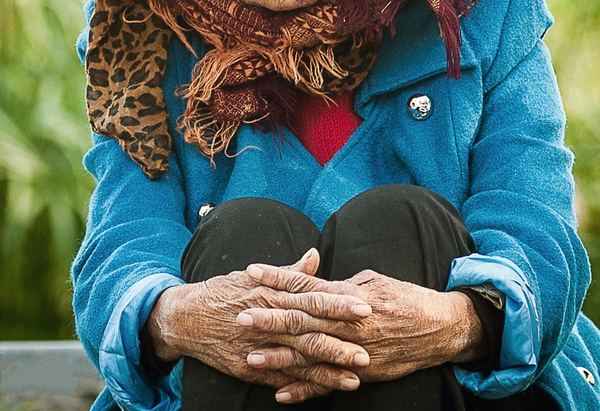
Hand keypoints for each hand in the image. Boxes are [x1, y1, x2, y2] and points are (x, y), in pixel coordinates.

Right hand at [145, 250, 370, 397]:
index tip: (364, 306)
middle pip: (309, 330)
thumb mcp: (255, 275)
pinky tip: (326, 390)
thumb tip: (315, 254)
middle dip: (340, 339)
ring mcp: (259, 346)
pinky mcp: (250, 368)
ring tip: (356, 374)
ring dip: (328, 367)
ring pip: (299, 358)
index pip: (311, 298)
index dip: (338, 303)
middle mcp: (267, 319)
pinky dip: (303, 385)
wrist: (186, 317)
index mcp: (272, 293)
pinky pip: (282, 378)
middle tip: (369, 345)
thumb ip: (290, 271)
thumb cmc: (225, 291)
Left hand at [240, 256, 486, 401]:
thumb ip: (342, 284)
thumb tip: (315, 280)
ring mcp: (354, 352)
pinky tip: (280, 394)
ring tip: (251, 355)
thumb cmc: (405, 297)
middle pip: (302, 319)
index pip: (307, 284)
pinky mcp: (361, 374)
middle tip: (241, 313)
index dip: (279, 277)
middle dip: (270, 317)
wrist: (439, 329)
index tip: (252, 271)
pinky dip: (305, 391)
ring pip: (310, 354)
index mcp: (349, 296)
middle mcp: (348, 324)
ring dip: (279, 356)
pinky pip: (328, 385)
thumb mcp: (373, 280)